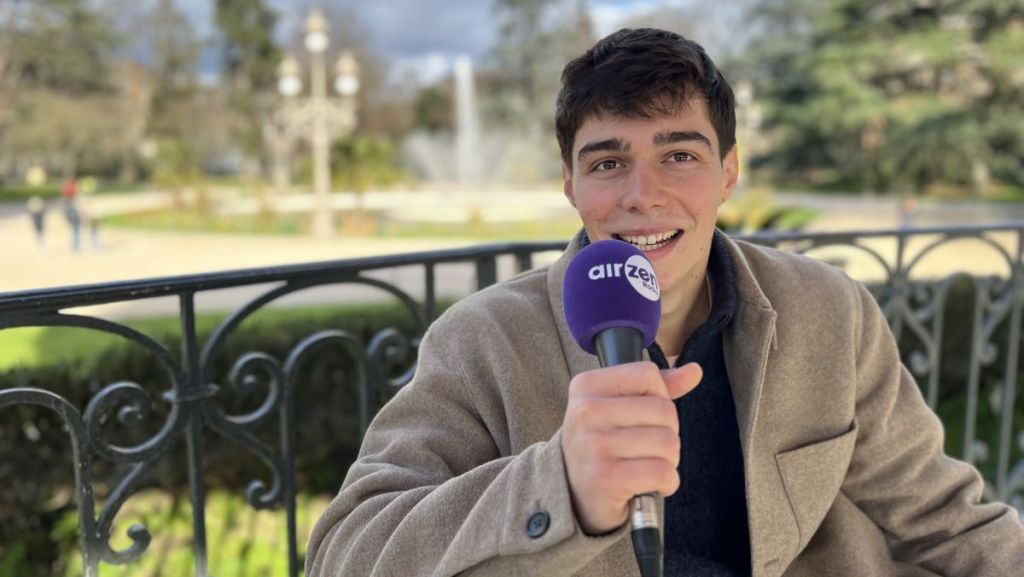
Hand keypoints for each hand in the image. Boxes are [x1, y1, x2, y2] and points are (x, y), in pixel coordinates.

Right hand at [561, 361, 701, 534]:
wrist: (575, 496)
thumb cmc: (603, 446)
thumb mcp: (620, 408)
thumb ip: (656, 388)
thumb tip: (695, 370)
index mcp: (586, 386)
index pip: (648, 375)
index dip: (658, 398)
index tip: (641, 417)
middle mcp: (585, 412)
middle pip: (664, 410)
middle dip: (668, 433)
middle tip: (646, 448)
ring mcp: (593, 445)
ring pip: (668, 442)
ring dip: (668, 460)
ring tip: (646, 465)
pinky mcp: (605, 479)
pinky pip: (663, 472)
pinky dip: (666, 483)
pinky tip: (649, 485)